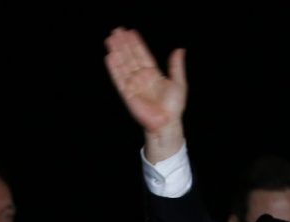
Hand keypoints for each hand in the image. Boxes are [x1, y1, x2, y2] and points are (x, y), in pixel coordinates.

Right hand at [104, 27, 187, 158]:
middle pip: (130, 57)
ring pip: (123, 65)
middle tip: (116, 30)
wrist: (167, 123)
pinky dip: (114, 68)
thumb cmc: (174, 106)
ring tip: (110, 39)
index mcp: (153, 74)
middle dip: (123, 44)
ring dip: (117, 52)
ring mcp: (134, 85)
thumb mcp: (178, 83)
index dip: (136, 44)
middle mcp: (142, 78)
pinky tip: (110, 56)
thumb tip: (179, 50)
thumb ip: (176, 66)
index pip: (143, 55)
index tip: (130, 32)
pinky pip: (119, 79)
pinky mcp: (127, 94)